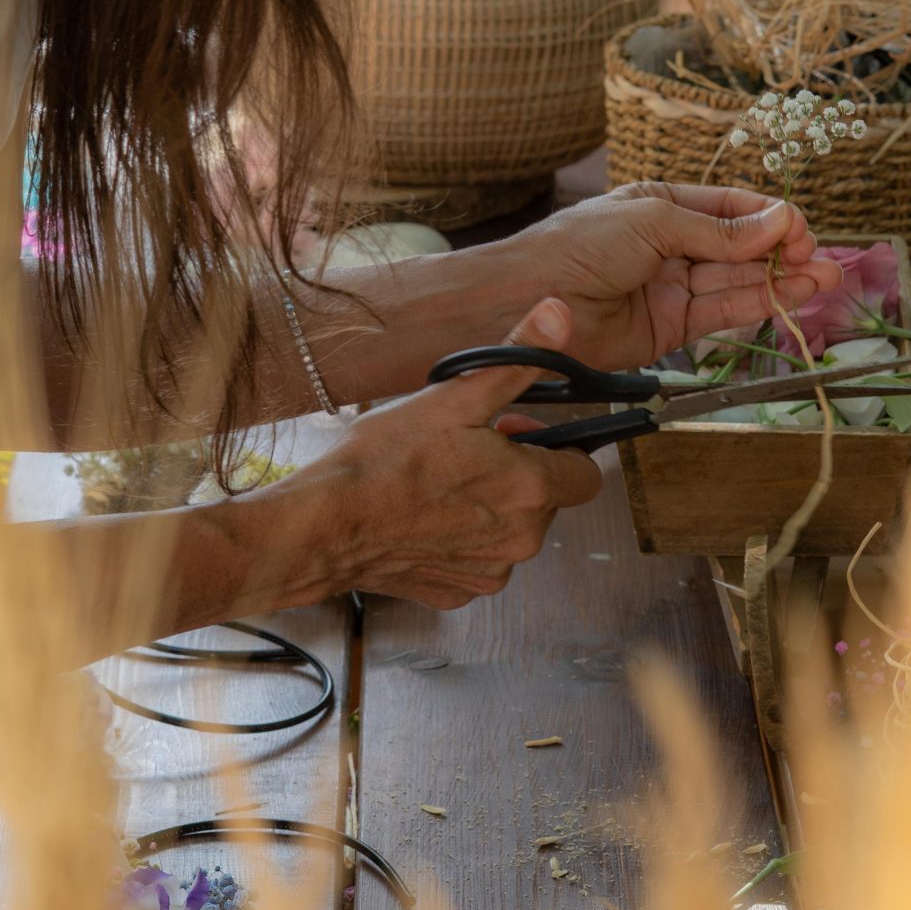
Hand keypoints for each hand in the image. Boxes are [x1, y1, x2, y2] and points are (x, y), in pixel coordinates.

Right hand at [311, 300, 600, 606]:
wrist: (324, 527)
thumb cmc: (384, 461)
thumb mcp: (453, 397)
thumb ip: (517, 361)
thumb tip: (559, 315)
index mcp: (531, 489)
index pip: (586, 474)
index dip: (556, 450)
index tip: (519, 436)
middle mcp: (521, 539)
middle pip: (545, 502)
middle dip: (517, 475)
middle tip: (468, 450)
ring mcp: (489, 572)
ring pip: (510, 532)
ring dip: (490, 509)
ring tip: (439, 484)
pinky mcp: (458, 593)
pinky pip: (477, 561)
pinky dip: (460, 542)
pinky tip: (423, 519)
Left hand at [503, 182, 841, 367]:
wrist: (531, 301)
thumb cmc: (580, 245)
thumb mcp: (655, 222)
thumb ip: (719, 232)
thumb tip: (779, 222)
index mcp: (663, 206)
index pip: (730, 209)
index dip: (769, 219)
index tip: (802, 229)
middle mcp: (672, 246)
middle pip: (740, 248)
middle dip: (784, 252)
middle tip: (825, 260)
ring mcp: (672, 288)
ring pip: (738, 283)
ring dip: (782, 281)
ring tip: (825, 279)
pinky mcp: (670, 328)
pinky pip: (721, 313)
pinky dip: (758, 305)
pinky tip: (792, 296)